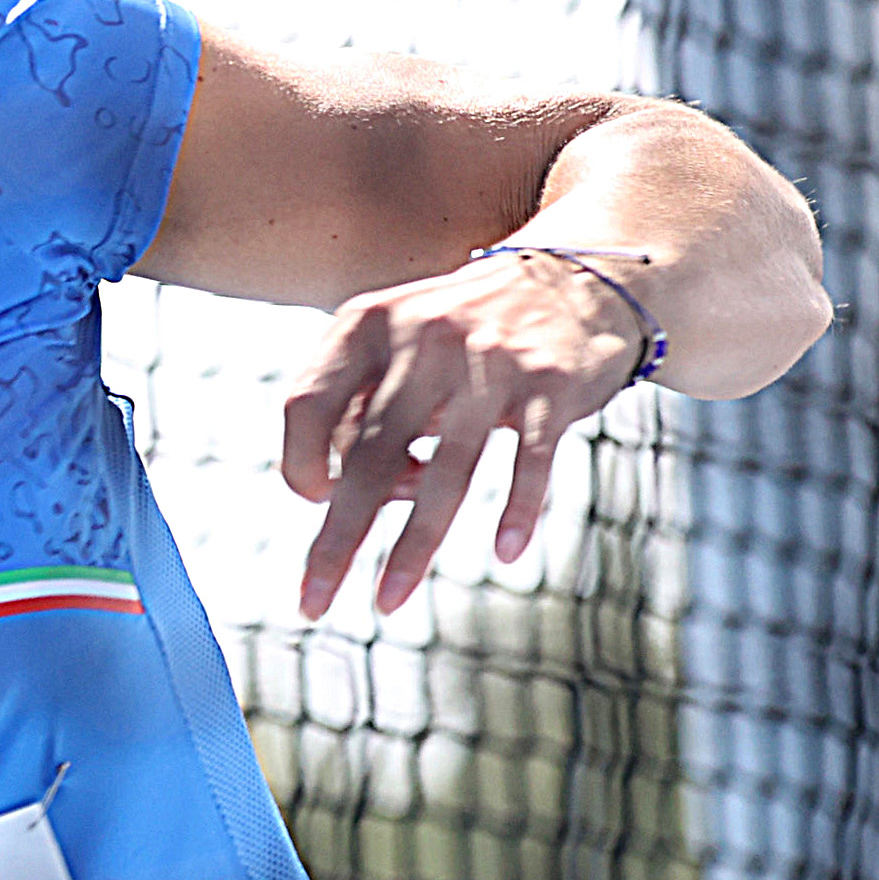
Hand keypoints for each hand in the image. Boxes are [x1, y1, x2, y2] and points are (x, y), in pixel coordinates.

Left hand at [281, 248, 646, 617]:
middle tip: (314, 599)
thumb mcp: (395, 346)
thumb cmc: (462, 336)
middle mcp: (424, 337)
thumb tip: (340, 499)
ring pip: (444, 471)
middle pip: (366, 454)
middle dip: (337, 537)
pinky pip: (530, 460)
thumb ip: (359, 410)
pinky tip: (506, 554)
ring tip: (387, 601)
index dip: (299, 464)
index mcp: (367, 324)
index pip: (305, 405)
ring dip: (413, 546)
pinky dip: (519, 511)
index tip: (317, 500)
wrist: (578, 278)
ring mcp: (491, 360)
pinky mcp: (554, 383)